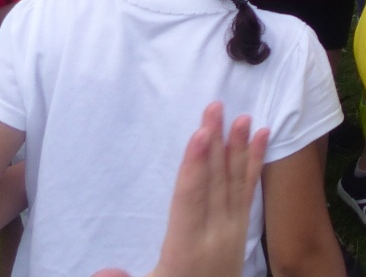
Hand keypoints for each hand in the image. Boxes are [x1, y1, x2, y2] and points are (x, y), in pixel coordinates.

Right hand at [131, 103, 268, 276]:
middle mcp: (215, 235)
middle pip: (214, 182)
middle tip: (216, 106)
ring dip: (238, 146)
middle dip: (215, 142)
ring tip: (244, 116)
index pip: (191, 200)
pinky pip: (249, 190)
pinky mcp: (241, 228)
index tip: (201, 133)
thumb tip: (102, 272)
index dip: (195, 165)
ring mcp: (232, 230)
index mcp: (186, 249)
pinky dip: (255, 162)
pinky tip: (263, 136)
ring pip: (234, 181)